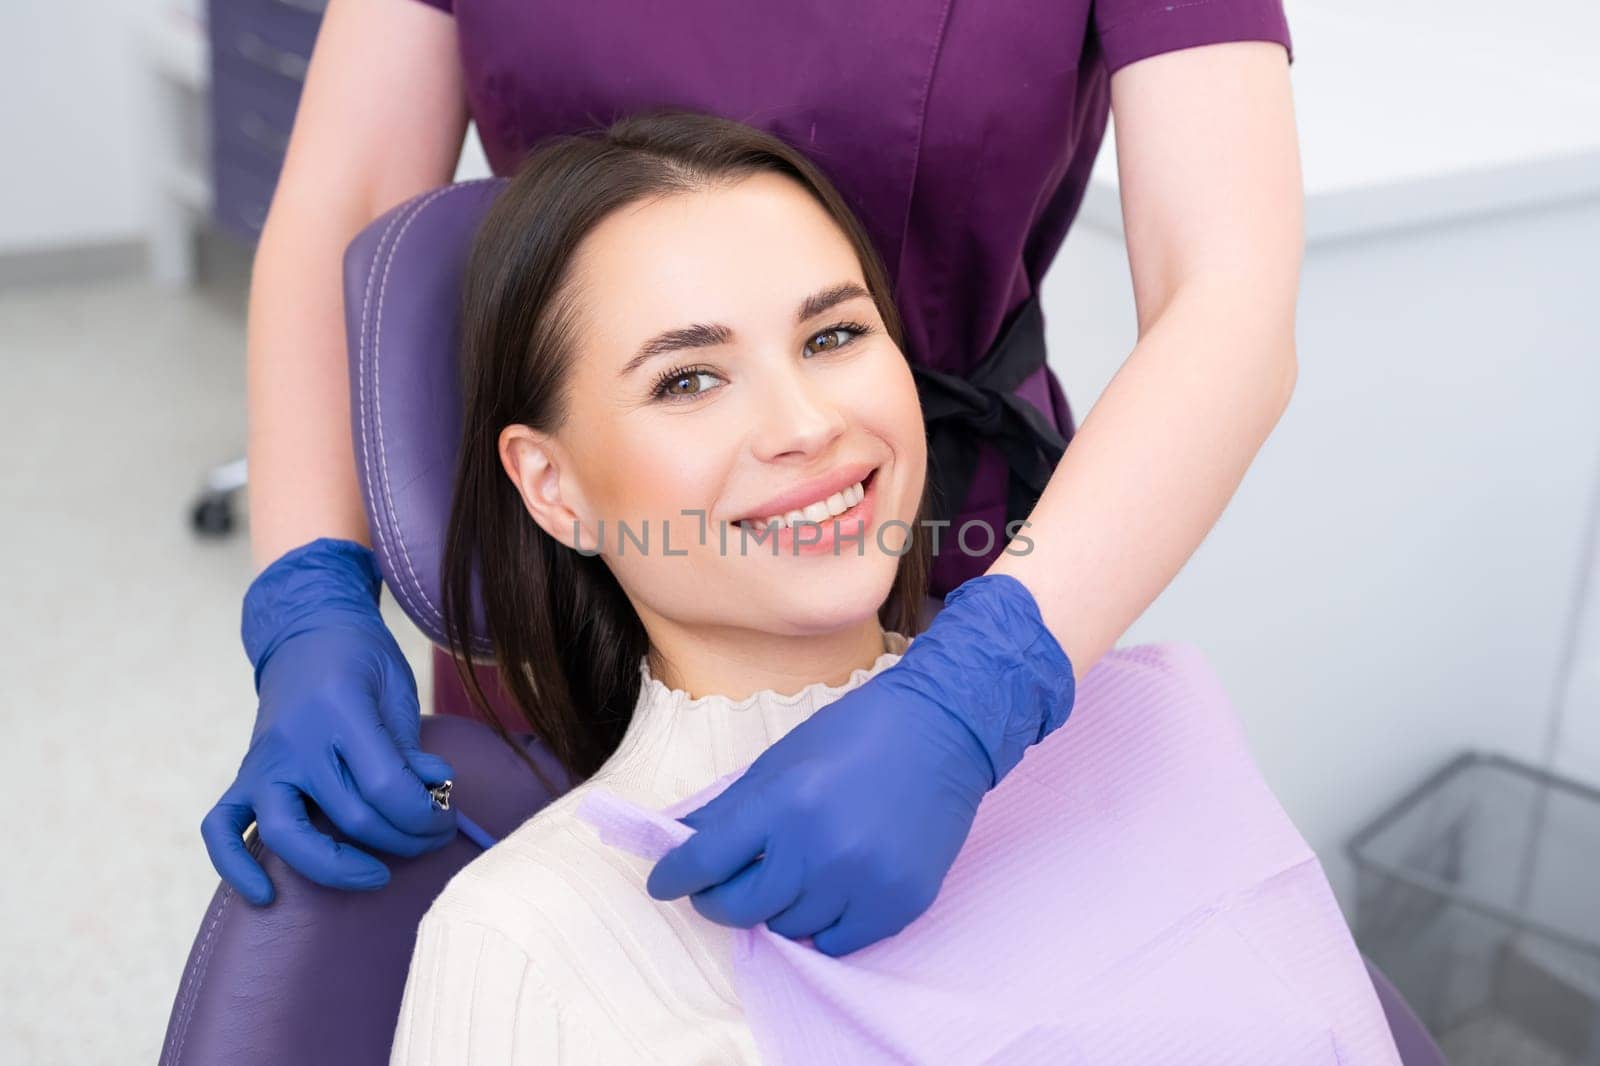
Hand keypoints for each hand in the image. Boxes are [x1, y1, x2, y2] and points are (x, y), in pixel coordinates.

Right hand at [201, 538, 457, 904]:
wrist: (309, 633)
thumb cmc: (363, 662)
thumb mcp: (396, 688)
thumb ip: (407, 745)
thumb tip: (432, 791)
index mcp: (341, 709)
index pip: (385, 784)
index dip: (424, 814)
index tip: (445, 818)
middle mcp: (296, 740)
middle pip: (348, 817)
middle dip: (404, 840)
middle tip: (431, 839)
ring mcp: (264, 760)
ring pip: (284, 833)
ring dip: (336, 867)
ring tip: (376, 875)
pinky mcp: (244, 776)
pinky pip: (222, 827)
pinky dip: (234, 866)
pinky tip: (264, 896)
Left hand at [645, 573, 1074, 955]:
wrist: (945, 731)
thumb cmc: (858, 735)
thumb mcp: (782, 760)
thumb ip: (730, 808)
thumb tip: (682, 841)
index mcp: (784, 801)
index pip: (705, 860)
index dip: (674, 877)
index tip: (663, 884)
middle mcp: (820, 847)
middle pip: (741, 907)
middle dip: (718, 899)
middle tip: (720, 886)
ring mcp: (862, 881)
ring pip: (789, 928)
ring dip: (778, 908)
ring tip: (790, 875)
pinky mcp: (898, 904)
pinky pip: (837, 942)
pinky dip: (822, 925)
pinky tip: (826, 892)